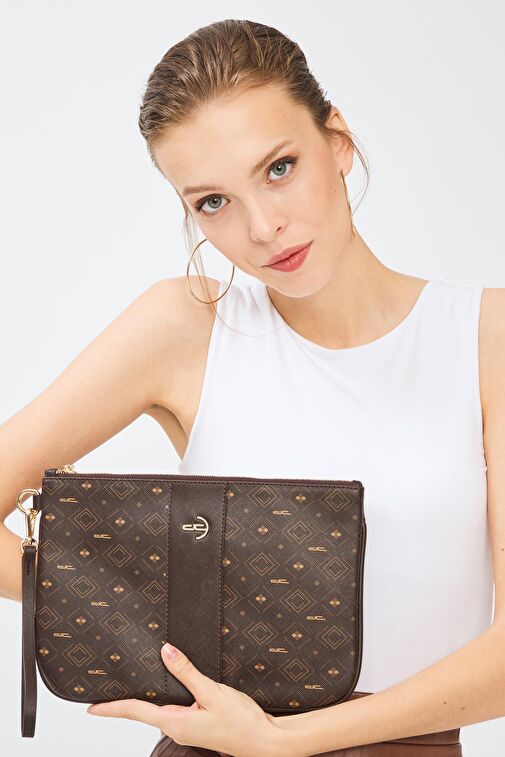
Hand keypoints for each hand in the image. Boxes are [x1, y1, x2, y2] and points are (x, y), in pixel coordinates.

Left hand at [86, 642, 285, 756]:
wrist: (265, 741)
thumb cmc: (242, 721)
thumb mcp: (212, 692)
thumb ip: (187, 672)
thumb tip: (165, 652)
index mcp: (176, 722)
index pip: (135, 712)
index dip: (112, 708)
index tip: (90, 708)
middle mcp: (178, 727)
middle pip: (143, 712)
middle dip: (124, 703)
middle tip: (105, 693)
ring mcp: (188, 727)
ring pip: (159, 710)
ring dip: (143, 701)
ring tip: (130, 689)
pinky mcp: (199, 724)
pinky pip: (174, 710)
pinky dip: (163, 700)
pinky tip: (168, 690)